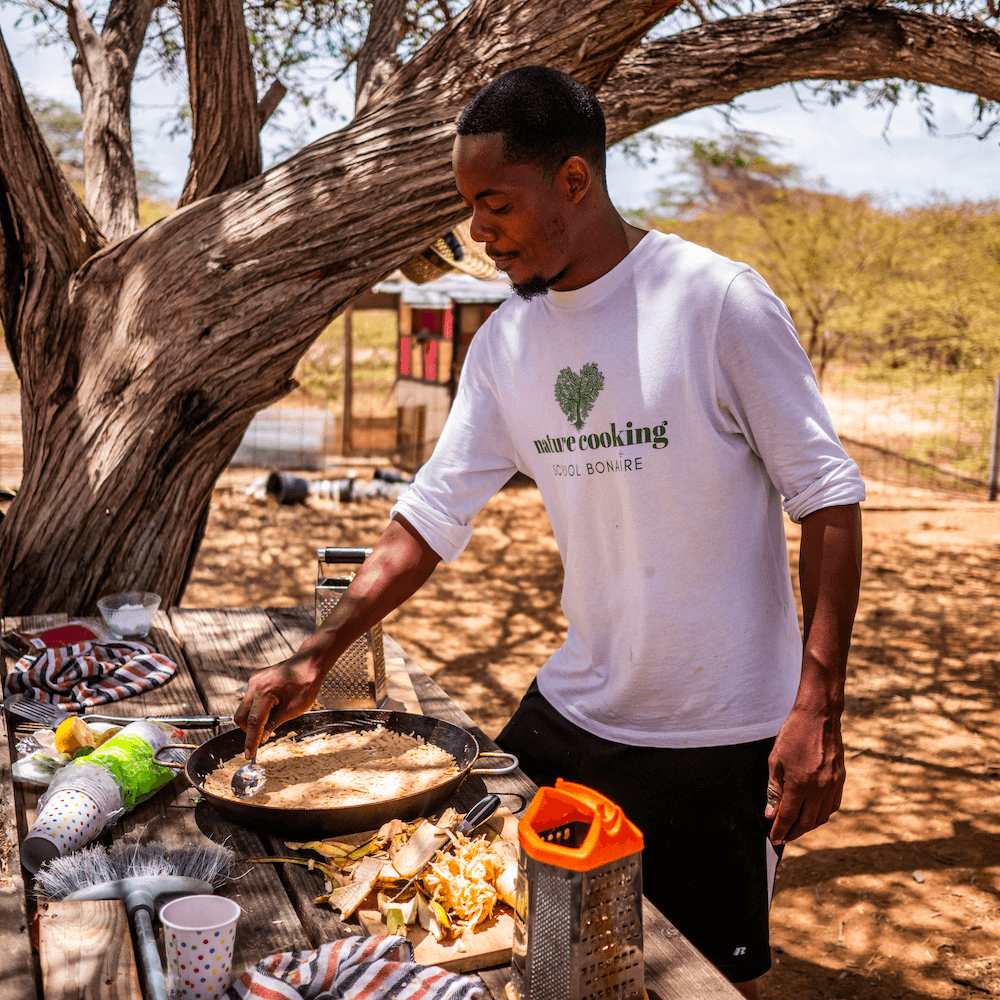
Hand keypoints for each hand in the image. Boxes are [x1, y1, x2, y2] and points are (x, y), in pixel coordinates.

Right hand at [234, 650, 325, 757]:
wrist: (310, 662)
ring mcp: (254, 680)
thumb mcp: (294, 709)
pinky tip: (272, 707)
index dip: (251, 741)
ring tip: (273, 718)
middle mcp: (254, 685)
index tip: (249, 755)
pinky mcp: (257, 679)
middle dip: (250, 730)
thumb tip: (262, 737)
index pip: (253, 723)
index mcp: (264, 693)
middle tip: (264, 736)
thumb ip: (275, 723)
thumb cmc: (306, 683)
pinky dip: (257, 708)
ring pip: (244, 708)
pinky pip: (251, 698)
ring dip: (254, 718)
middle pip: (241, 716)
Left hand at [765, 704, 844, 844]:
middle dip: (793, 833)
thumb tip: (771, 814)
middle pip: (806, 822)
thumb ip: (773, 789)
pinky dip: (822, 815)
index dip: (780, 830)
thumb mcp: (775, 760)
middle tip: (783, 837)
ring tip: (796, 828)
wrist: (819, 717)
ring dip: (808, 827)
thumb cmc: (792, 736)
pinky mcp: (841, 780)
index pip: (788, 816)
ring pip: (822, 817)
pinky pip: (833, 806)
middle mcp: (819, 788)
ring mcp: (832, 785)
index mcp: (799, 783)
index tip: (773, 839)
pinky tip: (813, 814)